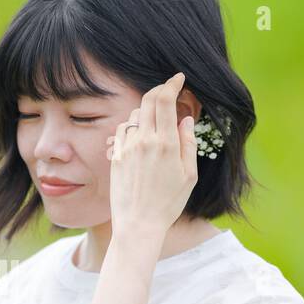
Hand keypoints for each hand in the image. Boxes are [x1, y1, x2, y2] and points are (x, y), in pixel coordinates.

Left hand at [106, 72, 197, 238]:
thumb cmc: (168, 204)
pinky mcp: (115, 157)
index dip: (171, 83)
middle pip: (147, 100)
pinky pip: (122, 131)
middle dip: (158, 90)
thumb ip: (188, 144)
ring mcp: (127, 148)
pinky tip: (138, 137)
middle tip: (167, 90)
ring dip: (145, 112)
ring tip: (155, 123)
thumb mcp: (189, 175)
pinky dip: (131, 128)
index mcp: (166, 144)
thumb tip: (185, 119)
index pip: (165, 100)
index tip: (178, 78)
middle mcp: (144, 141)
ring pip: (134, 115)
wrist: (138, 225)